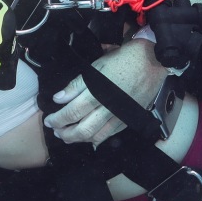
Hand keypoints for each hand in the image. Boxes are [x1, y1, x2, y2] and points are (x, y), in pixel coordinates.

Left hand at [48, 40, 166, 145]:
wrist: (152, 62)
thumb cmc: (123, 60)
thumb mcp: (96, 67)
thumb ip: (76, 85)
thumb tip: (59, 99)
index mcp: (97, 93)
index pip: (72, 113)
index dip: (57, 119)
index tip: (48, 120)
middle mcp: (108, 109)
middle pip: (83, 130)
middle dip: (66, 133)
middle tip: (56, 131)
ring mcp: (120, 116)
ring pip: (96, 136)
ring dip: (79, 139)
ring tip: (68, 136)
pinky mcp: (128, 119)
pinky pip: (111, 135)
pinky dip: (98, 140)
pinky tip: (90, 140)